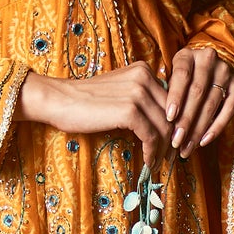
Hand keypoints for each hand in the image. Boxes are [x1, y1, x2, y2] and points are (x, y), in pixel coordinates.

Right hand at [19, 61, 172, 164]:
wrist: (58, 100)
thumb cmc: (85, 101)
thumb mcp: (119, 91)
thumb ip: (141, 99)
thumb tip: (164, 124)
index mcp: (143, 70)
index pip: (172, 100)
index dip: (175, 124)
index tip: (172, 143)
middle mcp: (144, 77)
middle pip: (173, 114)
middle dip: (173, 139)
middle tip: (170, 158)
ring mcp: (138, 93)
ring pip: (165, 127)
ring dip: (163, 150)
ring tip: (157, 163)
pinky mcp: (129, 111)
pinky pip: (151, 136)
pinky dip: (152, 152)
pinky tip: (147, 162)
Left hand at [163, 43, 233, 152]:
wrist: (209, 68)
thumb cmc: (181, 80)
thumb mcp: (170, 79)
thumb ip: (166, 94)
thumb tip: (157, 123)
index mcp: (187, 55)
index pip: (182, 74)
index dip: (175, 97)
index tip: (169, 118)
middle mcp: (209, 59)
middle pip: (197, 92)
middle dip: (186, 119)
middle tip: (176, 141)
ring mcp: (226, 71)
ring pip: (212, 103)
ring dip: (198, 129)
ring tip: (186, 147)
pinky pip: (229, 109)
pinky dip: (216, 127)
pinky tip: (204, 141)